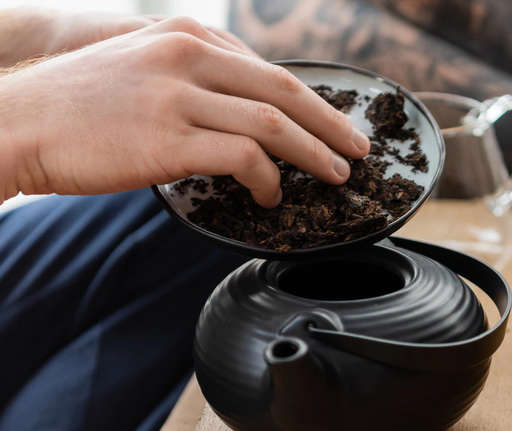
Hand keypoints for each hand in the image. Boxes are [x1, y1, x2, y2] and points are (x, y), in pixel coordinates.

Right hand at [0, 17, 369, 206]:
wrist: (16, 122)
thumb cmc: (78, 106)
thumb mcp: (141, 66)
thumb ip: (192, 76)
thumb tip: (241, 105)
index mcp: (186, 36)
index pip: (268, 68)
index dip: (312, 100)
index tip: (335, 123)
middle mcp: (187, 56)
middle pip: (285, 89)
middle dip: (330, 123)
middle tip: (358, 149)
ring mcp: (178, 95)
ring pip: (273, 123)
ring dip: (314, 154)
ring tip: (334, 175)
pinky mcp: (168, 137)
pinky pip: (243, 156)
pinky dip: (269, 178)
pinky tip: (272, 195)